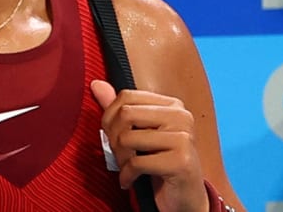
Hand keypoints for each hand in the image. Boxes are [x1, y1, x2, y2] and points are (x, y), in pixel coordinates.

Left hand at [91, 80, 208, 211]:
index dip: (110, 117)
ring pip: (128, 138)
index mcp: (172, 105)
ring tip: (127, 167)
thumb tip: (96, 84)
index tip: (113, 136)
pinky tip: (131, 180)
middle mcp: (181, 117)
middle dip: (114, 138)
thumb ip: (118, 109)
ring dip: (120, 159)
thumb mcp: (139, 133)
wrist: (185, 198)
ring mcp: (184, 138)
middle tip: (119, 155)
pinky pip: (137, 163)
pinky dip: (127, 175)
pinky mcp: (181, 161)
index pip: (127, 96)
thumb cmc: (160, 163)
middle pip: (126, 114)